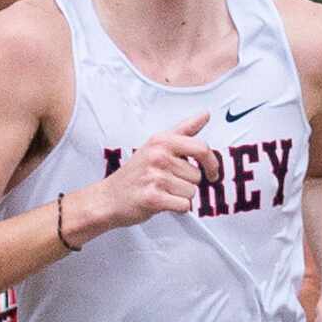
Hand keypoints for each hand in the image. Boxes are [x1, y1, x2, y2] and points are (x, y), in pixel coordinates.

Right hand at [80, 113, 217, 237]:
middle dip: (187, 183)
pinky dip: (176, 208)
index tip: (212, 173)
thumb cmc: (136, 173)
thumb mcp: (157, 145)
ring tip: (162, 191)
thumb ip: (184, 130)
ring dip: (180, 196)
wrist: (109, 198)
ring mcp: (155, 176)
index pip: (202, 148)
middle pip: (197, 176)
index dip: (212, 164)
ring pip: (191, 192)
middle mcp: (158, 155)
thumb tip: (206, 114)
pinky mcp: (153, 198)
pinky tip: (162, 202)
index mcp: (162, 140)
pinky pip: (183, 205)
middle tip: (167, 183)